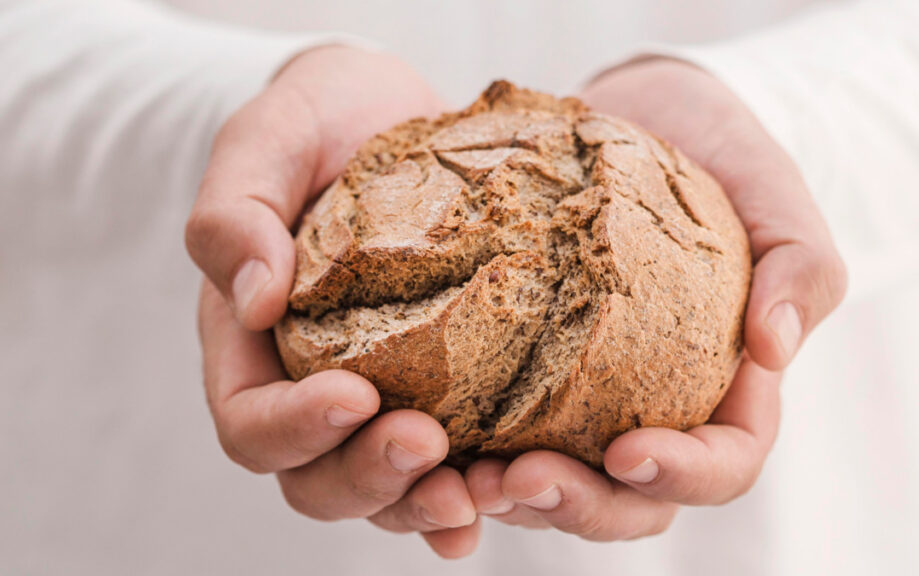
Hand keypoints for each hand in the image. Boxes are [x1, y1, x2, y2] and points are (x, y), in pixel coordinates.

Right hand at [187, 46, 478, 558]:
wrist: (392, 114)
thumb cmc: (323, 122)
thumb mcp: (271, 139)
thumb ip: (235, 211)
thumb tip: (254, 301)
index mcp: (251, 346)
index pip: (250, 422)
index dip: (294, 428)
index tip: (353, 396)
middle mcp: (311, 387)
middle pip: (317, 479)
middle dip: (370, 476)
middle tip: (428, 445)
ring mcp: (381, 396)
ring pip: (386, 489)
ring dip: (427, 502)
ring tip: (480, 492)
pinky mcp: (447, 388)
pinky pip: (451, 460)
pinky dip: (475, 487)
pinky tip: (509, 491)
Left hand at [465, 58, 846, 539]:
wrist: (637, 112)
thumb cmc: (718, 154)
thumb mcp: (773, 193)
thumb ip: (801, 266)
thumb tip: (774, 349)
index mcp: (727, 390)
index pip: (722, 464)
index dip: (681, 475)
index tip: (628, 452)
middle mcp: (654, 409)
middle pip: (630, 500)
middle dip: (579, 505)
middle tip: (518, 481)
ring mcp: (586, 397)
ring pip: (559, 483)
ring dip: (511, 497)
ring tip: (462, 478)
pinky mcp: (525, 369)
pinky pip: (498, 430)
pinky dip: (465, 452)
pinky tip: (426, 439)